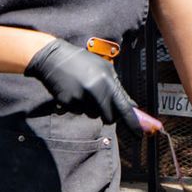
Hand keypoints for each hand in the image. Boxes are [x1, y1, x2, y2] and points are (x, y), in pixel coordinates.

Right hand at [24, 38, 144, 139]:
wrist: (53, 58)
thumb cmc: (82, 61)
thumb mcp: (104, 69)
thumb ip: (118, 88)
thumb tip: (132, 106)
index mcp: (106, 81)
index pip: (124, 108)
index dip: (133, 123)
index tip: (139, 134)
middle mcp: (95, 91)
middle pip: (109, 117)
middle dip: (108, 115)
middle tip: (102, 102)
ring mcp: (80, 98)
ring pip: (93, 114)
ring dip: (92, 108)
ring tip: (84, 89)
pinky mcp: (67, 102)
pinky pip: (79, 111)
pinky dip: (78, 105)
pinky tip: (73, 90)